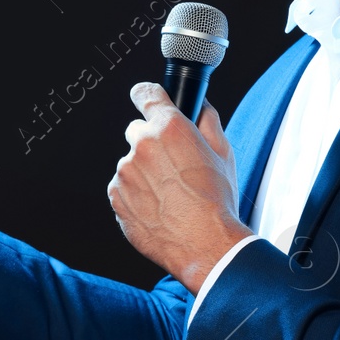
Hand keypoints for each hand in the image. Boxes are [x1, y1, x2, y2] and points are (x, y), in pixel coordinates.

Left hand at [107, 82, 248, 293]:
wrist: (204, 245)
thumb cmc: (216, 202)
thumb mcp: (224, 154)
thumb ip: (208, 121)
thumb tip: (200, 106)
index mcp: (169, 129)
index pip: (146, 94)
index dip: (147, 95)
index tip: (145, 98)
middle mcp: (142, 145)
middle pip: (137, 131)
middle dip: (151, 143)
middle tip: (172, 166)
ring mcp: (125, 172)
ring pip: (131, 163)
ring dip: (144, 172)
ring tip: (169, 195)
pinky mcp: (116, 197)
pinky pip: (122, 187)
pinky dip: (135, 194)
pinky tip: (158, 207)